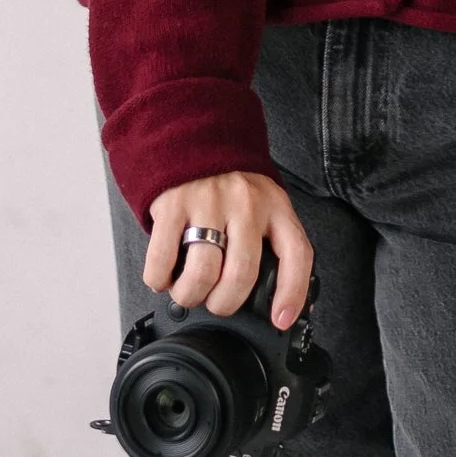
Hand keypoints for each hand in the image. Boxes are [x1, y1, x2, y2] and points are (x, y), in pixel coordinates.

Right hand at [144, 171, 314, 328]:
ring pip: (202, 273)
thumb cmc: (234, 184)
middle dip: (225, 303)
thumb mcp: (267, 204)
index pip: (295, 254)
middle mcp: (246, 204)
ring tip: (188, 292)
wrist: (195, 136)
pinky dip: (160, 280)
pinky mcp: (173, 204)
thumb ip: (277, 245)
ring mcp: (208, 202)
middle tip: (216, 302)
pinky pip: (162, 259)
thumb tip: (290, 306)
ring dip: (191, 295)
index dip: (292, 293)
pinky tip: (164, 277)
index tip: (280, 320)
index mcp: (275, 207)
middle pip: (241, 274)